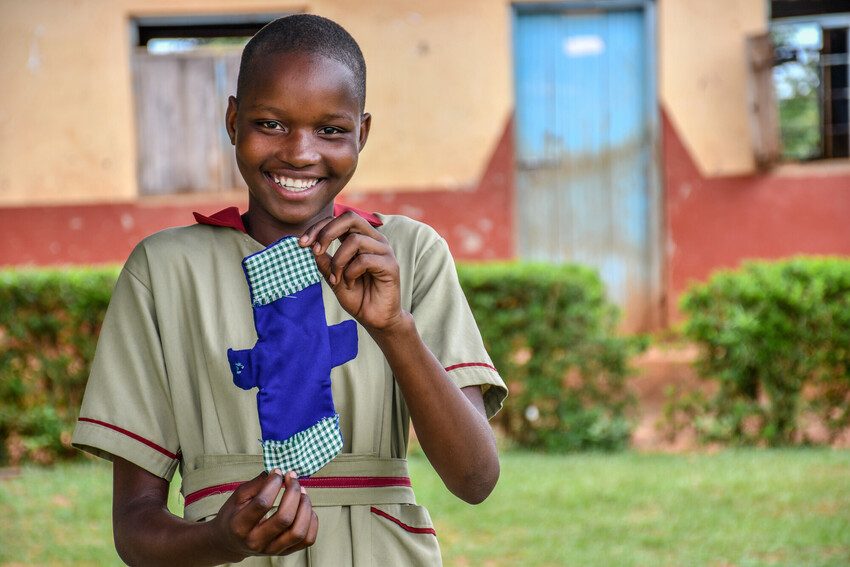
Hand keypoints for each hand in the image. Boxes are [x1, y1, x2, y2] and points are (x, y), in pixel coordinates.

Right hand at [211, 470, 318, 558]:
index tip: (278, 472)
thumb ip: (256, 484)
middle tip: (292, 478)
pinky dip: (312, 521)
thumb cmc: (234, 515)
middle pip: (285, 518)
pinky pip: (307, 540)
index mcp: (240, 525)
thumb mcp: (238, 497)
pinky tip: (305, 509)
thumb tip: (277, 473)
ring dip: (305, 507)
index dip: (274, 484)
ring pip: (299, 532)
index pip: (262, 504)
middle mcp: (256, 541)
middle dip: (293, 493)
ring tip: (302, 492)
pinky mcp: (284, 552)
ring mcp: (272, 550)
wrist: (230, 542)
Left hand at [300, 211, 403, 330]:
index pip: (340, 220)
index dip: (319, 227)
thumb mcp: (333, 278)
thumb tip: (310, 245)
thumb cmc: (357, 296)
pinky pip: (364, 260)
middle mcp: (375, 240)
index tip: (302, 243)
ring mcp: (384, 251)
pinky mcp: (390, 265)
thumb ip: (325, 262)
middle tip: (316, 250)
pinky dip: (351, 273)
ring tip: (337, 279)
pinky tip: (350, 284)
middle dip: (327, 232)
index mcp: (362, 238)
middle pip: (350, 218)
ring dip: (338, 261)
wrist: (375, 319)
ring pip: (354, 241)